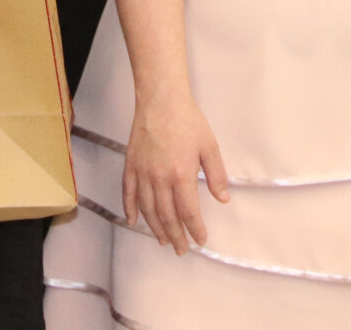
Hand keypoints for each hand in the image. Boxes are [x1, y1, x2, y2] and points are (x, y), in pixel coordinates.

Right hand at [122, 89, 229, 253]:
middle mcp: (159, 179)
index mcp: (181, 175)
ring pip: (148, 209)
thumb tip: (222, 198)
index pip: (188, 212)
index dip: (194, 229)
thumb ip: (216, 175)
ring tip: (163, 240)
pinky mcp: (131, 165)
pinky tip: (133, 221)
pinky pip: (128, 193)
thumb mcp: (209, 146)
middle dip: (176, 235)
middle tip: (181, 249)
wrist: (161, 100)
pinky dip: (130, 209)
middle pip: (167, 216)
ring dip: (155, 227)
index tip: (200, 240)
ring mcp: (143, 173)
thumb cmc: (187, 121)